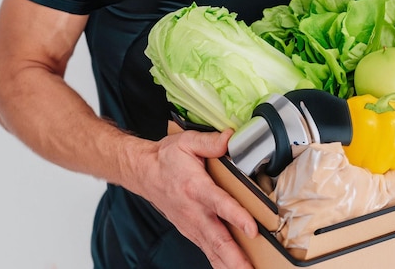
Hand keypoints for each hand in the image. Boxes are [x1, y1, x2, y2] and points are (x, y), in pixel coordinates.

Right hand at [128, 129, 257, 268]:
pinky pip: (208, 251)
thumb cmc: (166, 158)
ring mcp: (192, 225)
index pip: (220, 204)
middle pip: (218, 238)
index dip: (237, 217)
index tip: (252, 229)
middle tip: (251, 268)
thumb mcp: (187, 142)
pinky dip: (220, 264)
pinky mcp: (191, 231)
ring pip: (213, 250)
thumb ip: (210, 142)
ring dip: (230, 264)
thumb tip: (231, 138)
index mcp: (196, 188)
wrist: (143, 172)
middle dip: (235, 257)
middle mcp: (194, 211)